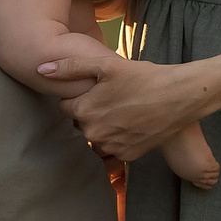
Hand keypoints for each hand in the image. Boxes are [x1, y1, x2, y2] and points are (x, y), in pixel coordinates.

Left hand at [47, 42, 207, 159]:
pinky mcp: (128, 156)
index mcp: (84, 110)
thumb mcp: (106, 65)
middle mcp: (94, 133)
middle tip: (114, 96)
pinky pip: (114, 147)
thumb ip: (70, 67)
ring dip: (105, 125)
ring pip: (98, 136)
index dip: (80, 95)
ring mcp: (111, 147)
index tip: (96, 88)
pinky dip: (120, 136)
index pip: (65, 106)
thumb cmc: (144, 76)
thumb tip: (40, 70)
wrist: (180, 97)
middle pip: (82, 122)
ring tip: (126, 107)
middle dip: (92, 110)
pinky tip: (134, 121)